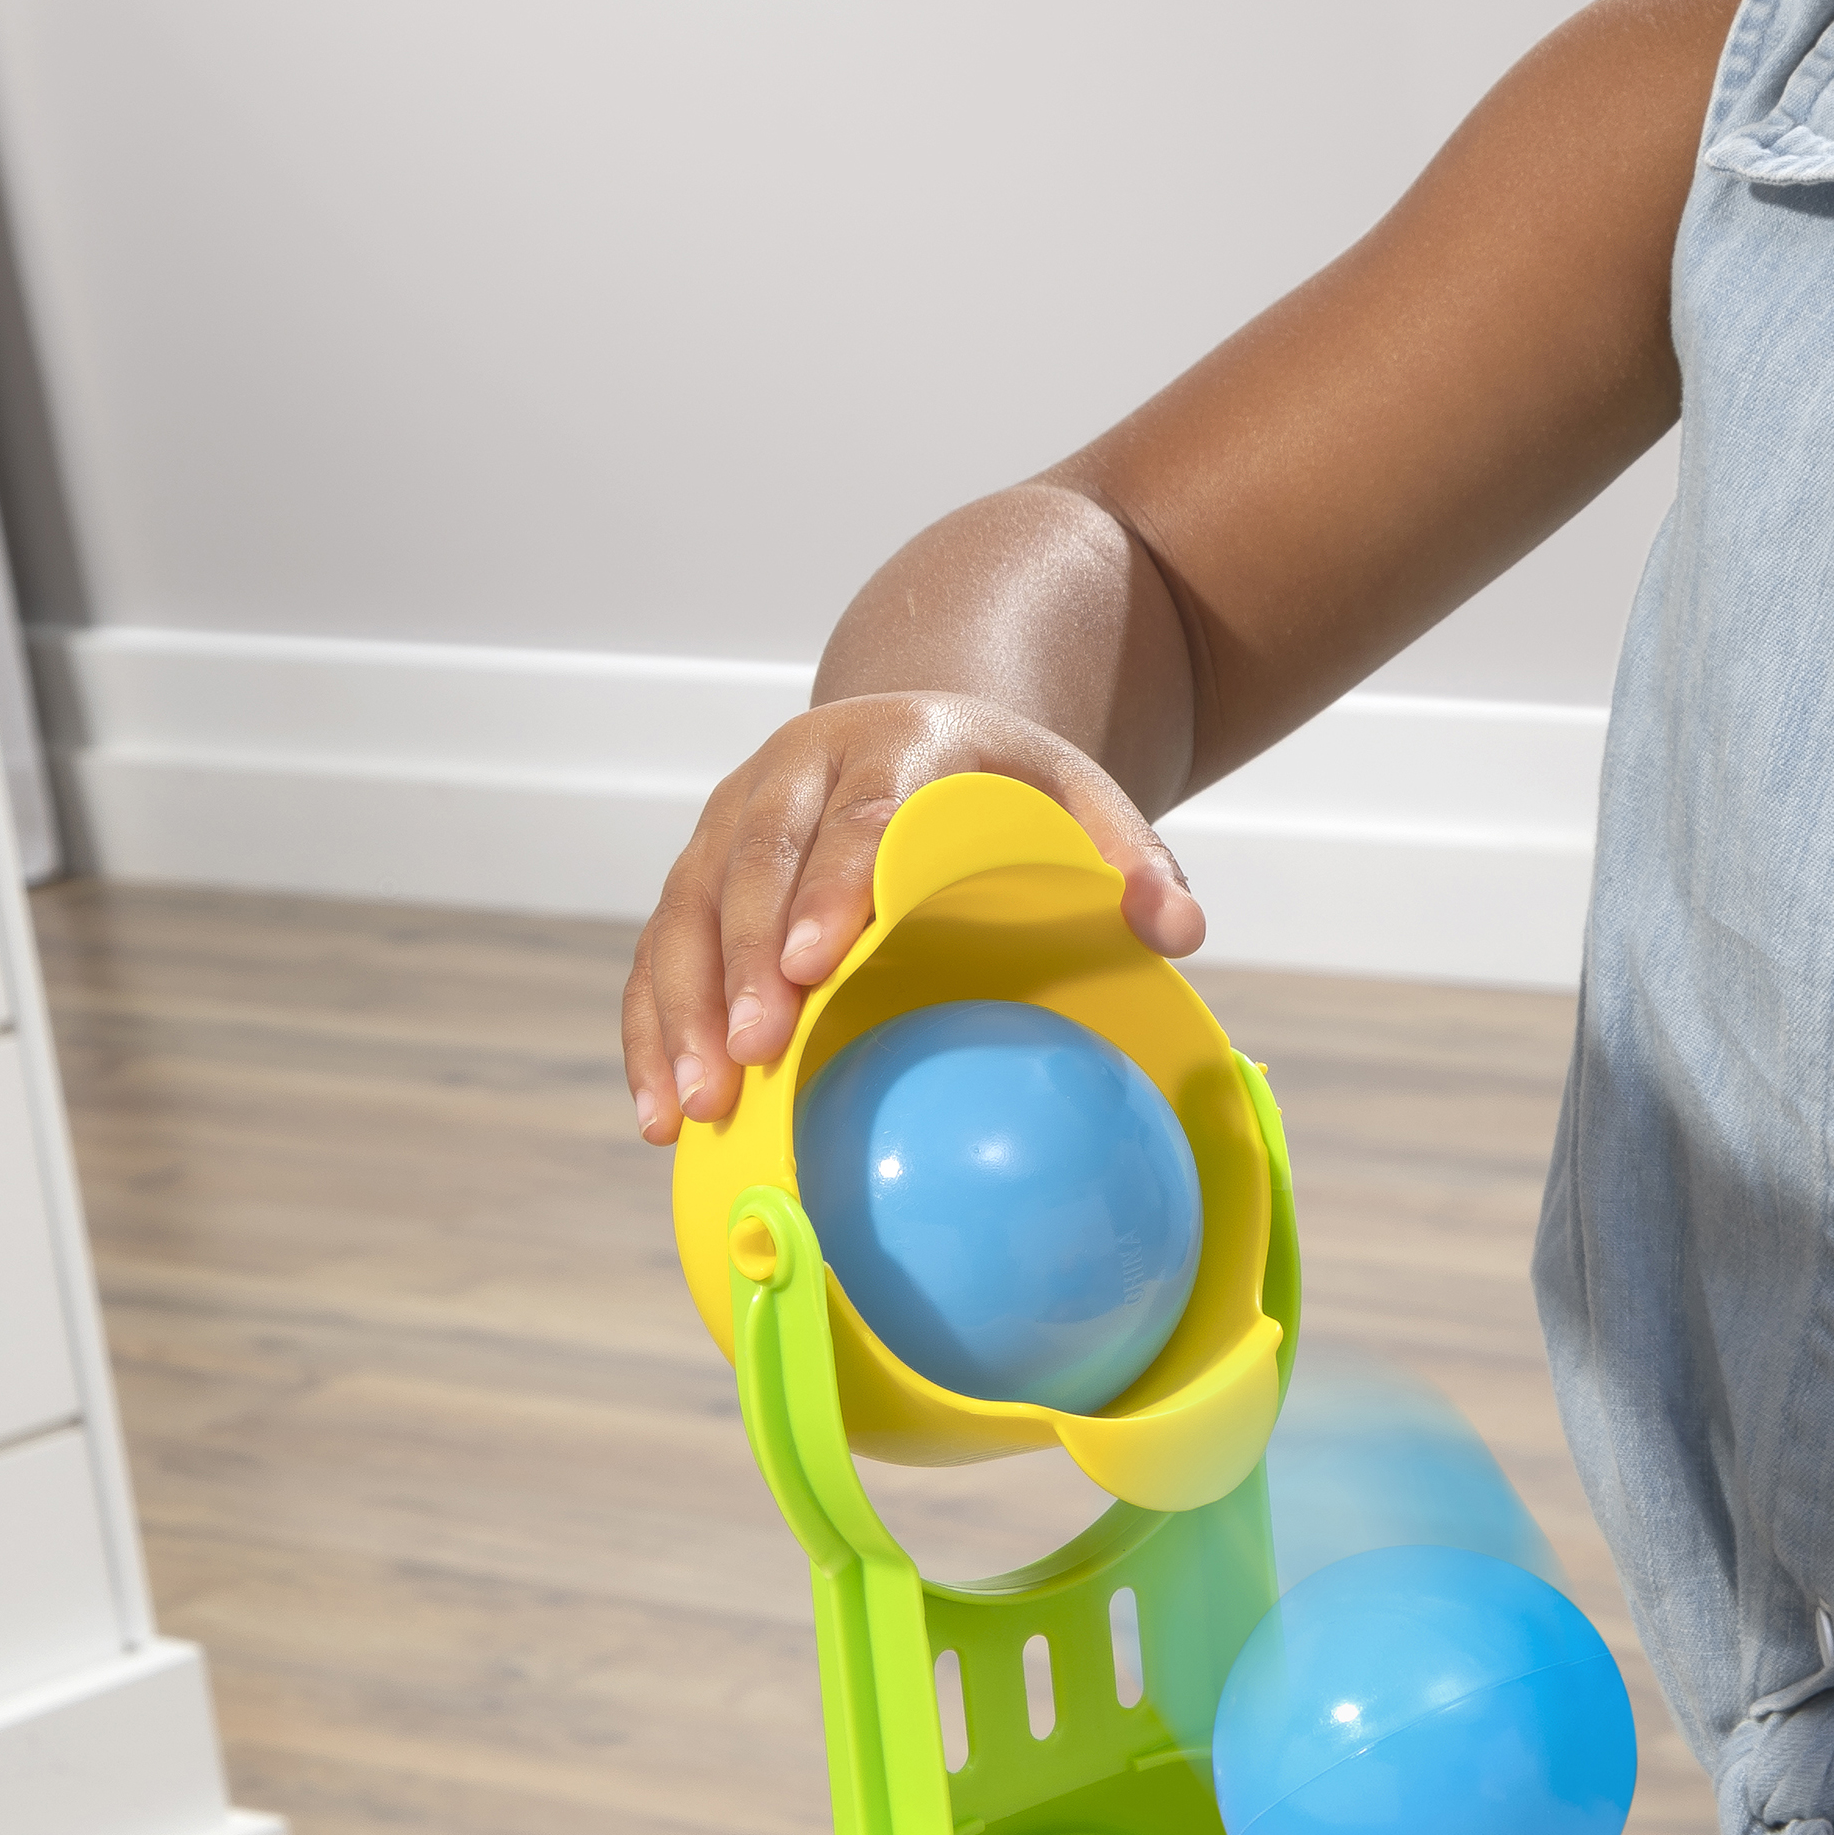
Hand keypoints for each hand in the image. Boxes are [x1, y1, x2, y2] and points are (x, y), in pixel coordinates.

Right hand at [620, 693, 1203, 1143]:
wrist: (917, 723)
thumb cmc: (1004, 781)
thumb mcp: (1080, 795)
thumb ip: (1135, 859)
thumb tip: (1179, 933)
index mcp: (893, 744)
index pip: (855, 816)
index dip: (830, 887)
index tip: (813, 965)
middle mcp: (794, 771)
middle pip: (755, 865)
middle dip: (743, 961)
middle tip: (754, 1051)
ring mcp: (733, 818)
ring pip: (688, 908)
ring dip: (683, 1007)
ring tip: (694, 1102)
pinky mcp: (697, 869)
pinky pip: (659, 948)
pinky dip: (653, 1026)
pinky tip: (662, 1111)